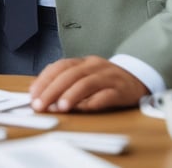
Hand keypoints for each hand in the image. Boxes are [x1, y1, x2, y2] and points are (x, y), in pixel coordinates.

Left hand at [29, 55, 148, 111]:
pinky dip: (94, 102)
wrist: (139, 78)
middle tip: (40, 105)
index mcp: (82, 62)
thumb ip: (65, 81)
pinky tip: (84, 109)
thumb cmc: (105, 80)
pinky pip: (107, 95)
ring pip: (87, 83)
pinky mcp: (121, 90)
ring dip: (71, 95)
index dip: (44, 79)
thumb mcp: (84, 76)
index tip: (32, 94)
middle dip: (52, 90)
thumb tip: (39, 93)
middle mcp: (94, 66)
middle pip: (70, 75)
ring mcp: (108, 76)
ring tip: (60, 107)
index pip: (59, 67)